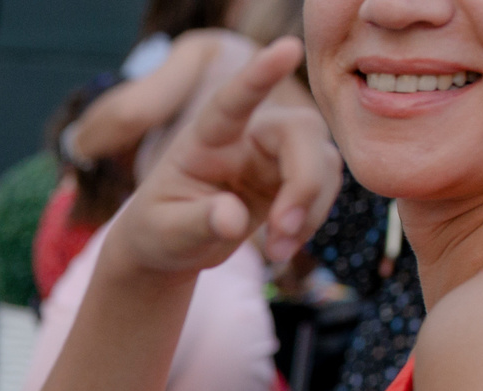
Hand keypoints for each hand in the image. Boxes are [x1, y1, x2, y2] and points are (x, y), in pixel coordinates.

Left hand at [111, 37, 340, 272]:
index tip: (288, 48)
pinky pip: (323, 188)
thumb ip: (195, 223)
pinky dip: (311, 220)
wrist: (171, 246)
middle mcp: (246, 136)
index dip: (259, 75)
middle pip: (299, 131)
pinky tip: (282, 248)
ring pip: (321, 160)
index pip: (232, 101)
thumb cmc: (159, 231)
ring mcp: (273, 155)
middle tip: (282, 231)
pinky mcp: (292, 177)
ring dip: (310, 209)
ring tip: (277, 251)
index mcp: (205, 138)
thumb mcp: (162, 233)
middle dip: (304, 181)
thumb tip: (231, 219)